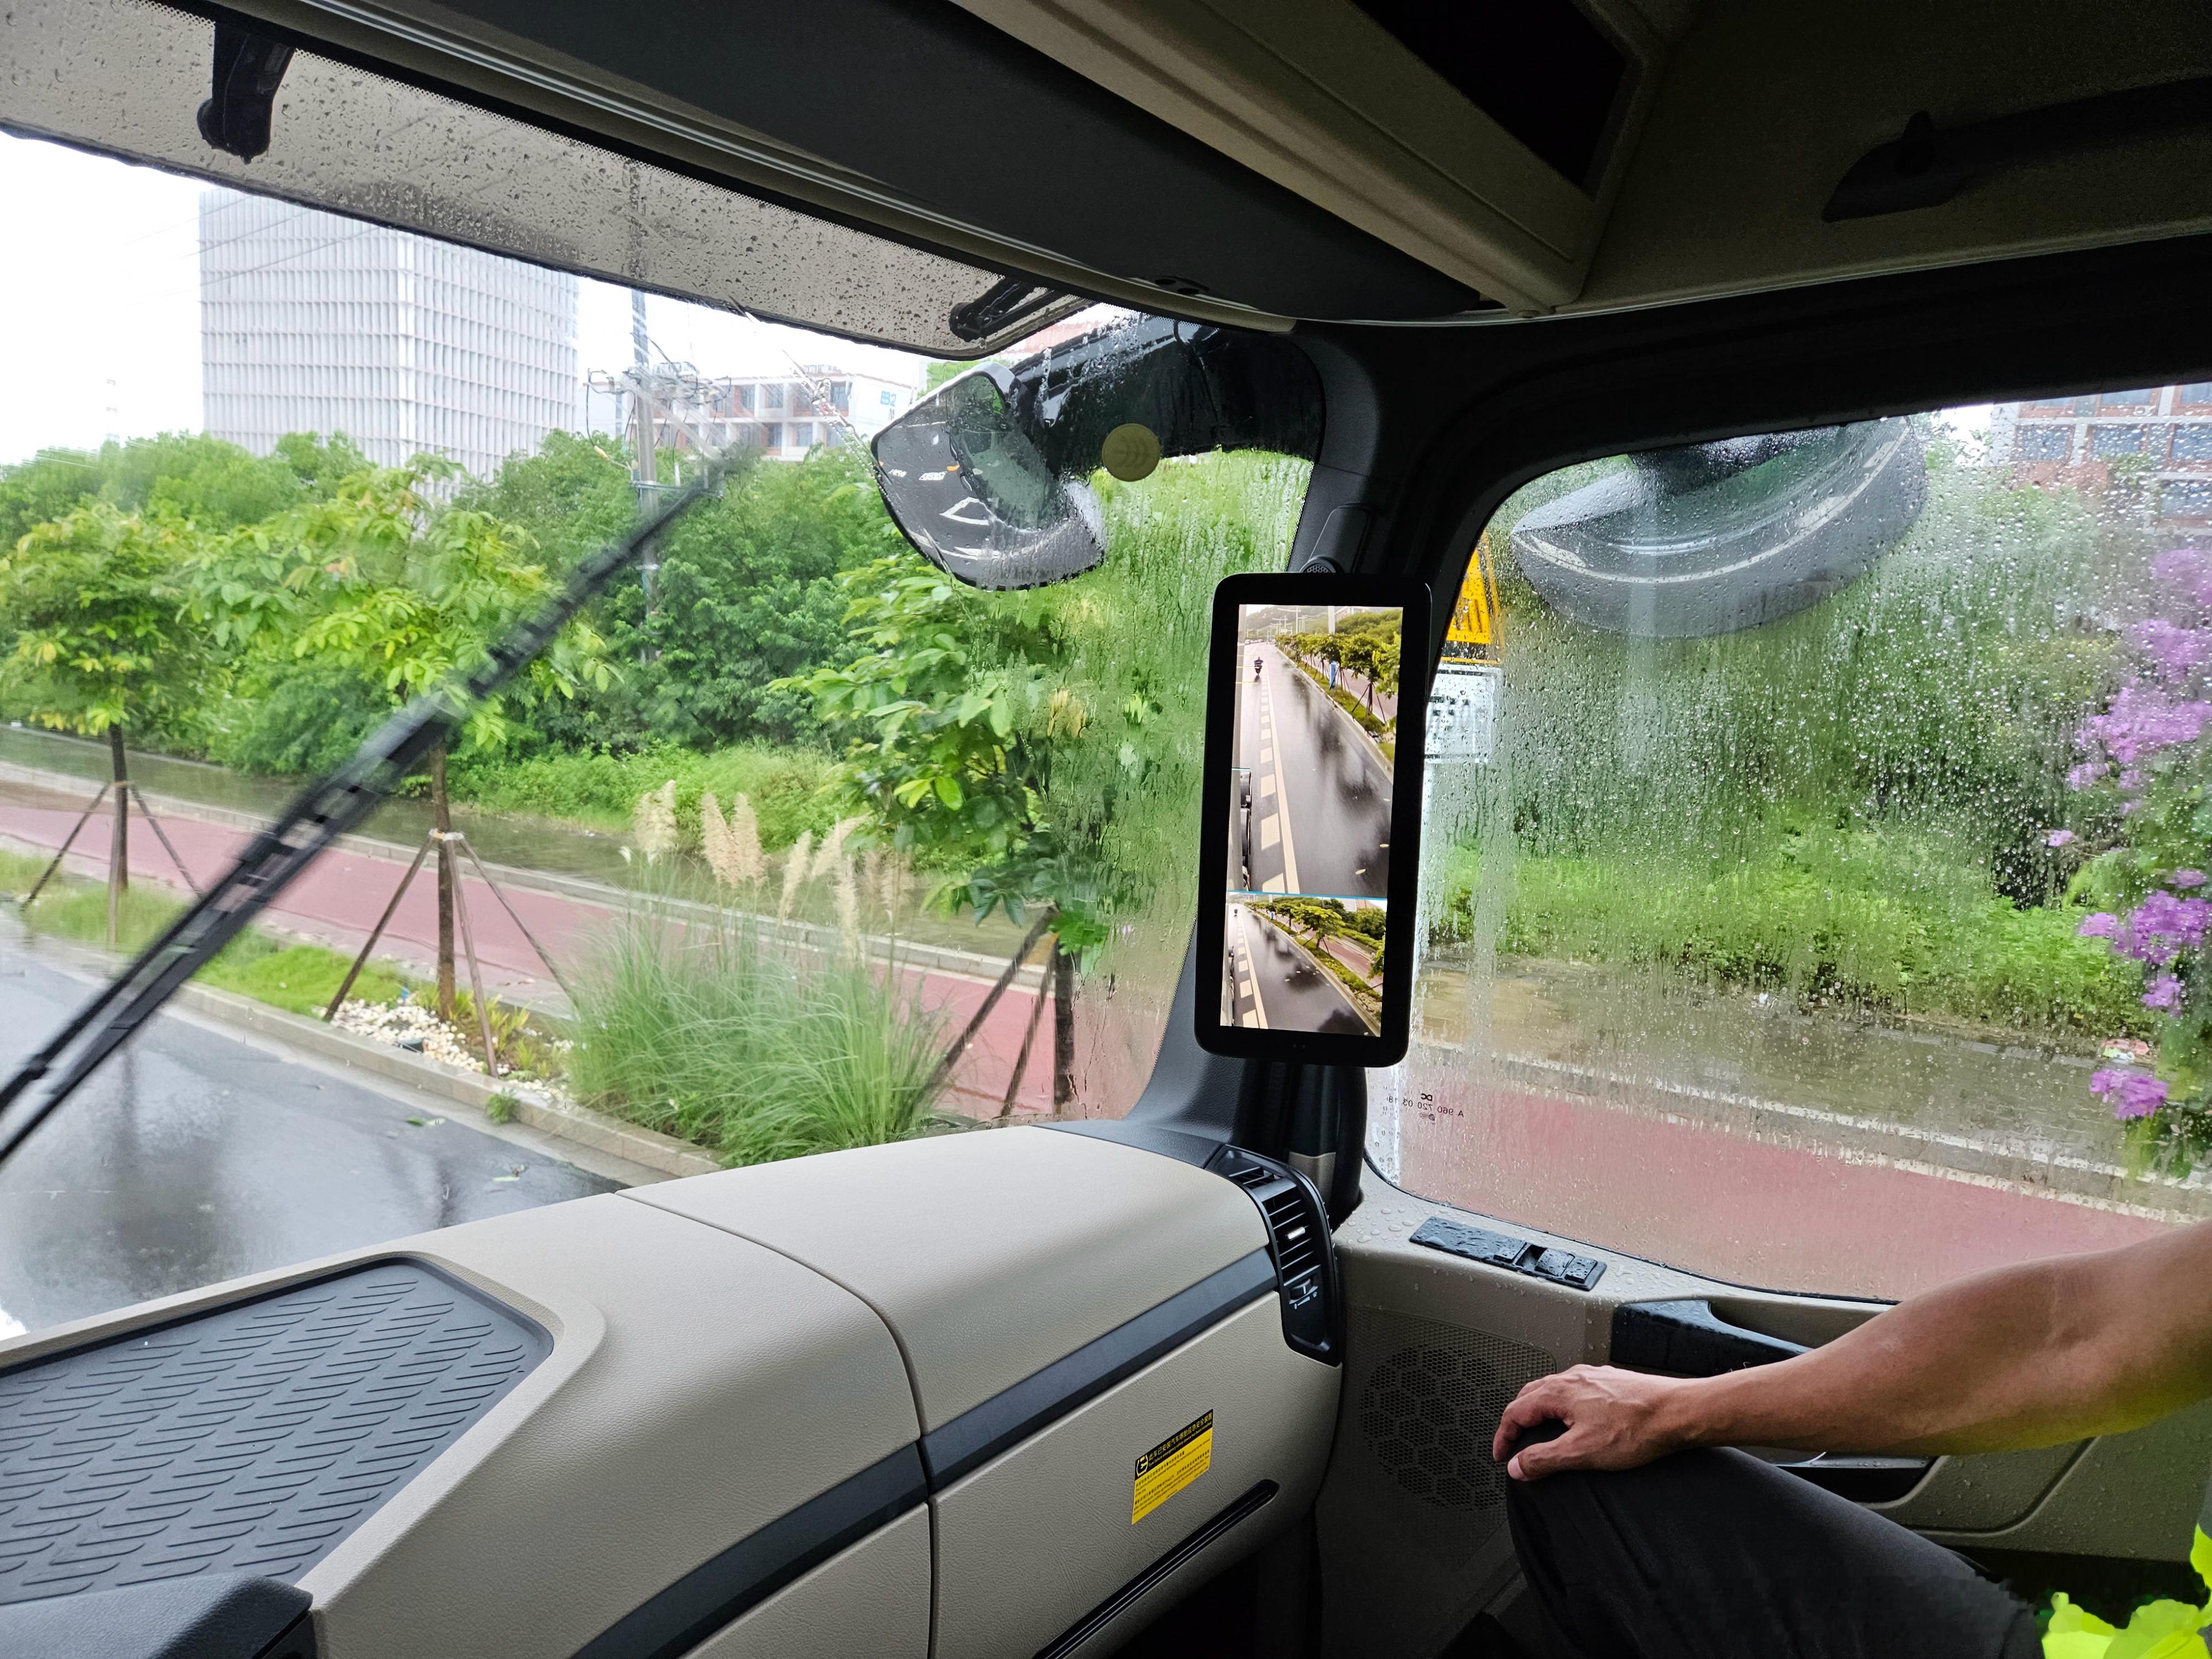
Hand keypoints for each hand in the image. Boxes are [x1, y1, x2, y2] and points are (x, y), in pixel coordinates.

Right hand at [1491, 1365, 1692, 1480]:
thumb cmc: (1638, 1428)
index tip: (1502, 1455)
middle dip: (1517, 1421)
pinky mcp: (1611, 1383)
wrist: (1678, 1413)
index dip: (1504, 1436)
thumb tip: (1518, 1466)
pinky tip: (1577, 1420)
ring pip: (1553, 1391)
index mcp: (1559, 1392)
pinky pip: (1575, 1392)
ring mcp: (1593, 1378)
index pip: (1515, 1411)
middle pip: (1530, 1397)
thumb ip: (1544, 1459)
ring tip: (1540, 1432)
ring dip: (1539, 1412)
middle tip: (1515, 1444)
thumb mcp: (1582, 1452)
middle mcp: (1573, 1379)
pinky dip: (1563, 1407)